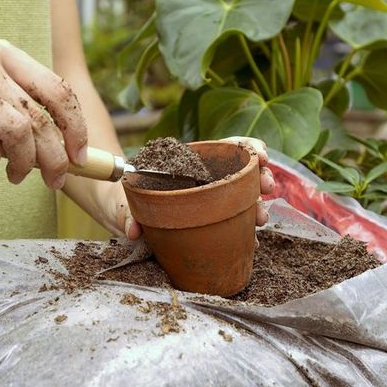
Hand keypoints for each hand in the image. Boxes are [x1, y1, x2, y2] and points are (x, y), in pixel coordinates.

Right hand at [0, 40, 87, 187]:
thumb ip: (24, 110)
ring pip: (15, 131)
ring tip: (17, 176)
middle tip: (54, 180)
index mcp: (5, 55)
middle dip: (55, 158)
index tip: (81, 157)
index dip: (76, 128)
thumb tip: (67, 152)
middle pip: (39, 119)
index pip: (58, 91)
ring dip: (24, 163)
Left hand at [105, 137, 275, 239]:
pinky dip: (245, 229)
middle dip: (260, 177)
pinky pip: (232, 222)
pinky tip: (253, 240)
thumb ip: (125, 215)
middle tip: (267, 188)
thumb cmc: (121, 200)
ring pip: (242, 197)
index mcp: (188, 162)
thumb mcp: (121, 204)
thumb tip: (133, 230)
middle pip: (240, 171)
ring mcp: (208, 201)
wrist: (119, 217)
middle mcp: (203, 179)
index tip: (262, 156)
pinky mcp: (208, 222)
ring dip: (257, 205)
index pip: (225, 147)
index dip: (247, 148)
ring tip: (261, 218)